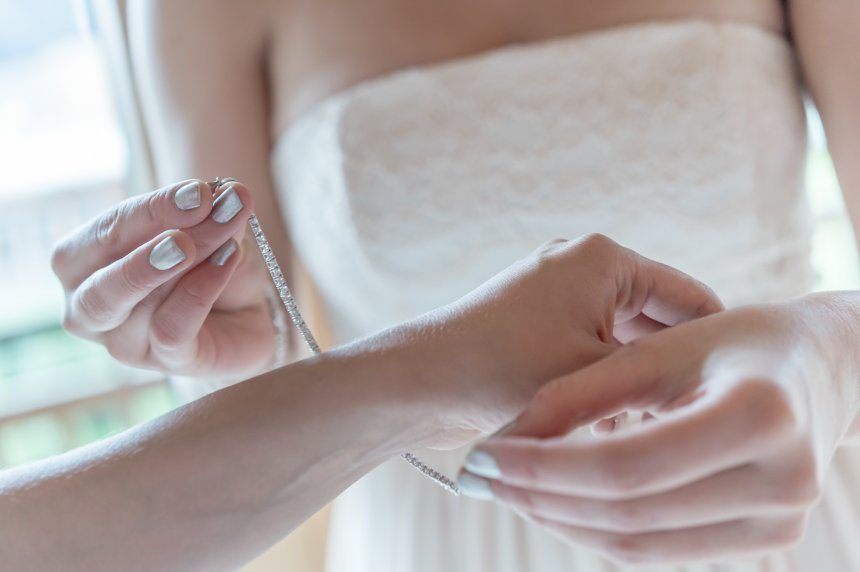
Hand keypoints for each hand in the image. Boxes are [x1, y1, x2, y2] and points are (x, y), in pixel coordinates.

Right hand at [52, 180, 275, 377]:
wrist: (251, 318)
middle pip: (102, 273)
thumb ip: (213, 214)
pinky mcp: (164, 362)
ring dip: (185, 260)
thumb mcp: (214, 232)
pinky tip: (229, 262)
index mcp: (85, 263)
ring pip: (137, 301)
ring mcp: (124, 341)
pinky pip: (171, 329)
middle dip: (149, 233)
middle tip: (198, 208)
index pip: (104, 232)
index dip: (150, 209)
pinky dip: (200, 291)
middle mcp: (90, 305)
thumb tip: (229, 192)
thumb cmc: (214, 267)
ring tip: (225, 236)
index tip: (199, 191)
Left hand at [373, 234, 721, 448]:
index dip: (716, 347)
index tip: (733, 392)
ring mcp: (554, 292)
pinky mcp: (532, 321)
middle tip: (694, 417)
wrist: (418, 384)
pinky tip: (607, 426)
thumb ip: (656, 378)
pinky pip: (587, 349)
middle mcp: (581, 265)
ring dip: (633, 382)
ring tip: (649, 427)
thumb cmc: (504, 370)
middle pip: (654, 321)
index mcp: (606, 259)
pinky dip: (600, 381)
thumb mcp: (596, 376)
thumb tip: (698, 387)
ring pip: (620, 341)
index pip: (689, 298)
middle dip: (668, 370)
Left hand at [460, 294, 859, 564]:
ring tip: (510, 492)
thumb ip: (582, 396)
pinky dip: (603, 530)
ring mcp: (784, 516)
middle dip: (546, 497)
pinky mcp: (767, 534)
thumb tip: (506, 447)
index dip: (547, 466)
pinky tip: (556, 506)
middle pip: (633, 511)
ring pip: (644, 544)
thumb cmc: (731, 341)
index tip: (487, 459)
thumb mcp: (654, 353)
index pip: (627, 462)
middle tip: (486, 479)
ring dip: (567, 520)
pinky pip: (666, 549)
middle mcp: (786, 474)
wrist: (813, 365)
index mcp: (759, 411)